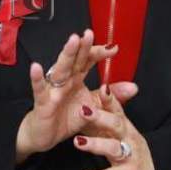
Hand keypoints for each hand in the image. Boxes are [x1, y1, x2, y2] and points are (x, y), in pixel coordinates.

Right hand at [15, 29, 118, 163]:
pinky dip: (37, 79)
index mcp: (76, 78)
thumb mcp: (94, 106)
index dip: (99, 53)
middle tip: (90, 33)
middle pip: (75, 60)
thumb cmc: (67, 117)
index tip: (114, 47)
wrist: (46, 136)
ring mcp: (53, 89)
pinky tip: (36, 67)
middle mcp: (65, 80)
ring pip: (60, 69)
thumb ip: (111, 96)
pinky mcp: (42, 102)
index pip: (88, 60)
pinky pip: (39, 90)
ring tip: (73, 41)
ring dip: (67, 55)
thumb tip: (134, 87)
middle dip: (83, 47)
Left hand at [76, 83, 157, 169]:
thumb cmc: (132, 150)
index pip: (116, 108)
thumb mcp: (121, 132)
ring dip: (95, 144)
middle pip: (115, 124)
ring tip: (78, 142)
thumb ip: (106, 116)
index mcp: (124, 126)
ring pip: (113, 148)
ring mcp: (130, 155)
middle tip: (82, 110)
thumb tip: (88, 100)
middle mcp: (128, 138)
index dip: (109, 98)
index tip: (101, 87)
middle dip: (99, 117)